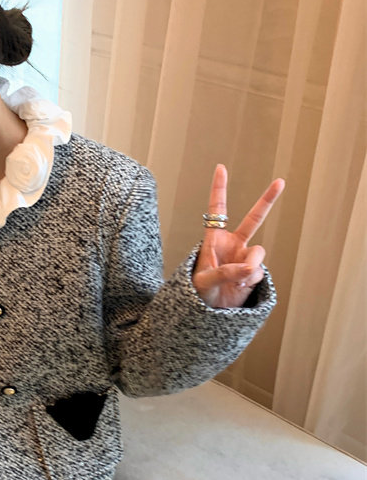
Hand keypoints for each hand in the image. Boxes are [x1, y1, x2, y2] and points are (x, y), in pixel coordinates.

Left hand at [192, 164, 284, 308]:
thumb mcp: (204, 281)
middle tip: (281, 181)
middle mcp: (232, 244)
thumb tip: (250, 268)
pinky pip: (259, 270)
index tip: (221, 167)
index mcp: (214, 239)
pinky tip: (241, 285)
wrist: (209, 311)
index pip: (217, 210)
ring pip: (258, 252)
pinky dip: (251, 279)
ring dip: (250, 265)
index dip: (219, 189)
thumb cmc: (198, 293)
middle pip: (253, 218)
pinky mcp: (254, 271)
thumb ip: (226, 272)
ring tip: (237, 279)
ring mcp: (245, 257)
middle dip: (267, 200)